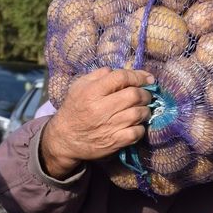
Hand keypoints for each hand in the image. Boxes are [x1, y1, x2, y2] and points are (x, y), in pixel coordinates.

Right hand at [40, 68, 154, 177]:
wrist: (64, 139)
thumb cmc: (75, 109)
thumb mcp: (79, 86)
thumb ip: (99, 74)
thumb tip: (121, 70)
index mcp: (92, 92)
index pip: (121, 78)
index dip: (139, 76)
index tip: (148, 78)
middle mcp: (100, 109)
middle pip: (134, 95)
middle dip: (145, 94)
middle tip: (145, 95)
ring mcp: (108, 126)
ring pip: (139, 113)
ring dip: (145, 110)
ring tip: (142, 109)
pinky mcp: (114, 142)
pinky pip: (137, 132)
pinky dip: (141, 128)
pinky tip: (136, 125)